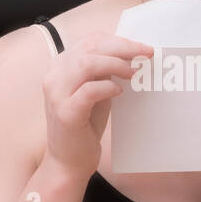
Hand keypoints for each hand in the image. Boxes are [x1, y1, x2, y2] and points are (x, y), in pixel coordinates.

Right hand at [42, 32, 153, 179]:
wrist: (67, 160)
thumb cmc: (84, 124)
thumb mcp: (94, 90)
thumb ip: (103, 71)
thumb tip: (131, 53)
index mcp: (60, 66)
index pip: (90, 41)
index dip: (118, 40)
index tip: (142, 47)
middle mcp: (54, 75)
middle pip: (90, 48)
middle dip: (123, 48)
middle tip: (146, 54)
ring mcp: (56, 94)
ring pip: (87, 63)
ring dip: (116, 64)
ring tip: (134, 73)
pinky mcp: (65, 112)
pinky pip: (88, 91)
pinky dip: (107, 87)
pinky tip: (119, 91)